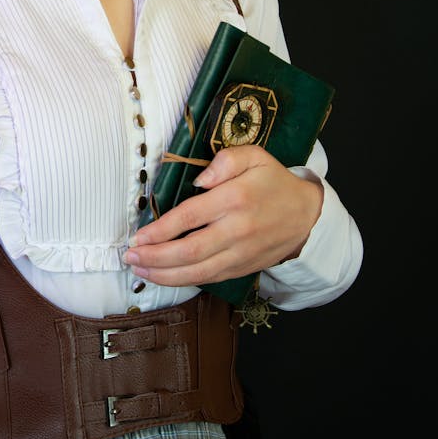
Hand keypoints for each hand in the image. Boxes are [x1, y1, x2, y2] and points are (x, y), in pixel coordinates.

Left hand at [123, 145, 322, 286]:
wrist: (307, 215)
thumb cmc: (274, 181)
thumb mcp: (255, 156)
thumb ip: (226, 160)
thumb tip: (198, 179)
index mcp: (235, 199)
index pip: (189, 217)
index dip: (160, 230)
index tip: (137, 237)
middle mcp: (237, 230)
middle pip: (189, 251)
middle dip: (155, 258)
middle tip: (129, 257)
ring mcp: (241, 253)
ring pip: (198, 272)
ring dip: (164, 275)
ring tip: (139, 271)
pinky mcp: (243, 268)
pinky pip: (210, 279)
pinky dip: (185, 282)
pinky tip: (165, 277)